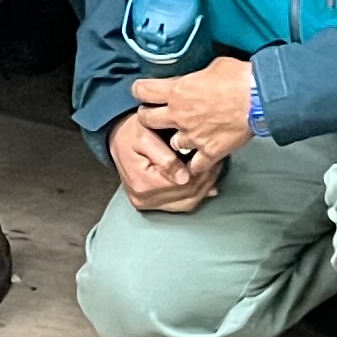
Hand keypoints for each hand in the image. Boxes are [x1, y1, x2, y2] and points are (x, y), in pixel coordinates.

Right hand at [108, 109, 224, 212]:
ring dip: (205, 187)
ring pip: (188, 202)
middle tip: (218, 161)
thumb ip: (165, 158)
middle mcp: (143, 199)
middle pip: (187, 194)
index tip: (214, 157)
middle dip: (206, 178)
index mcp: (142, 183)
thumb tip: (184, 178)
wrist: (118, 137)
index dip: (202, 170)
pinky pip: (181, 204)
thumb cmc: (132, 131)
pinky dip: (197, 194)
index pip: (183, 183)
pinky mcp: (152, 204)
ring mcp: (147, 204)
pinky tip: (208, 183)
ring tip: (214, 169)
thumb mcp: (146, 136)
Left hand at [131, 55, 260, 171]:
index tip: (142, 91)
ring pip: (171, 144)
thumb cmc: (238, 77)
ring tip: (184, 137)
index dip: (140, 90)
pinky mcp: (209, 151)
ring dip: (176, 140)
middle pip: (147, 119)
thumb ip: (196, 76)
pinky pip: (195, 165)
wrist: (260, 98)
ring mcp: (193, 136)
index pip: (143, 91)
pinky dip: (195, 164)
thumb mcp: (212, 66)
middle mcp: (179, 115)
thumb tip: (196, 76)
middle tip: (154, 116)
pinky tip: (198, 161)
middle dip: (148, 117)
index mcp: (177, 91)